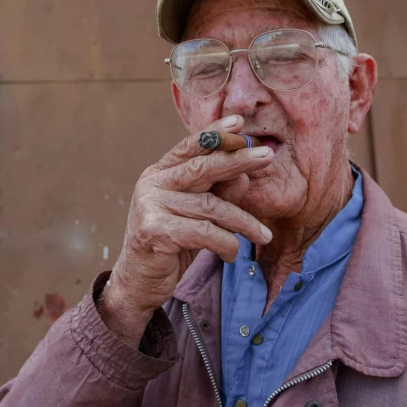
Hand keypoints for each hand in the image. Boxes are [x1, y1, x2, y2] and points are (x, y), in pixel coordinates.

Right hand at [100, 115, 273, 344]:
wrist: (138, 283)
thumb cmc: (172, 244)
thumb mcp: (197, 215)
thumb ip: (216, 193)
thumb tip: (244, 174)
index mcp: (160, 173)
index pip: (189, 145)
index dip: (215, 133)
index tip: (240, 123)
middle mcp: (152, 183)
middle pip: (202, 167)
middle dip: (238, 160)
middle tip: (268, 155)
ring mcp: (150, 205)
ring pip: (211, 206)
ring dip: (243, 222)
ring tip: (263, 235)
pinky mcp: (153, 231)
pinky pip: (204, 232)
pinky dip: (226, 243)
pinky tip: (231, 254)